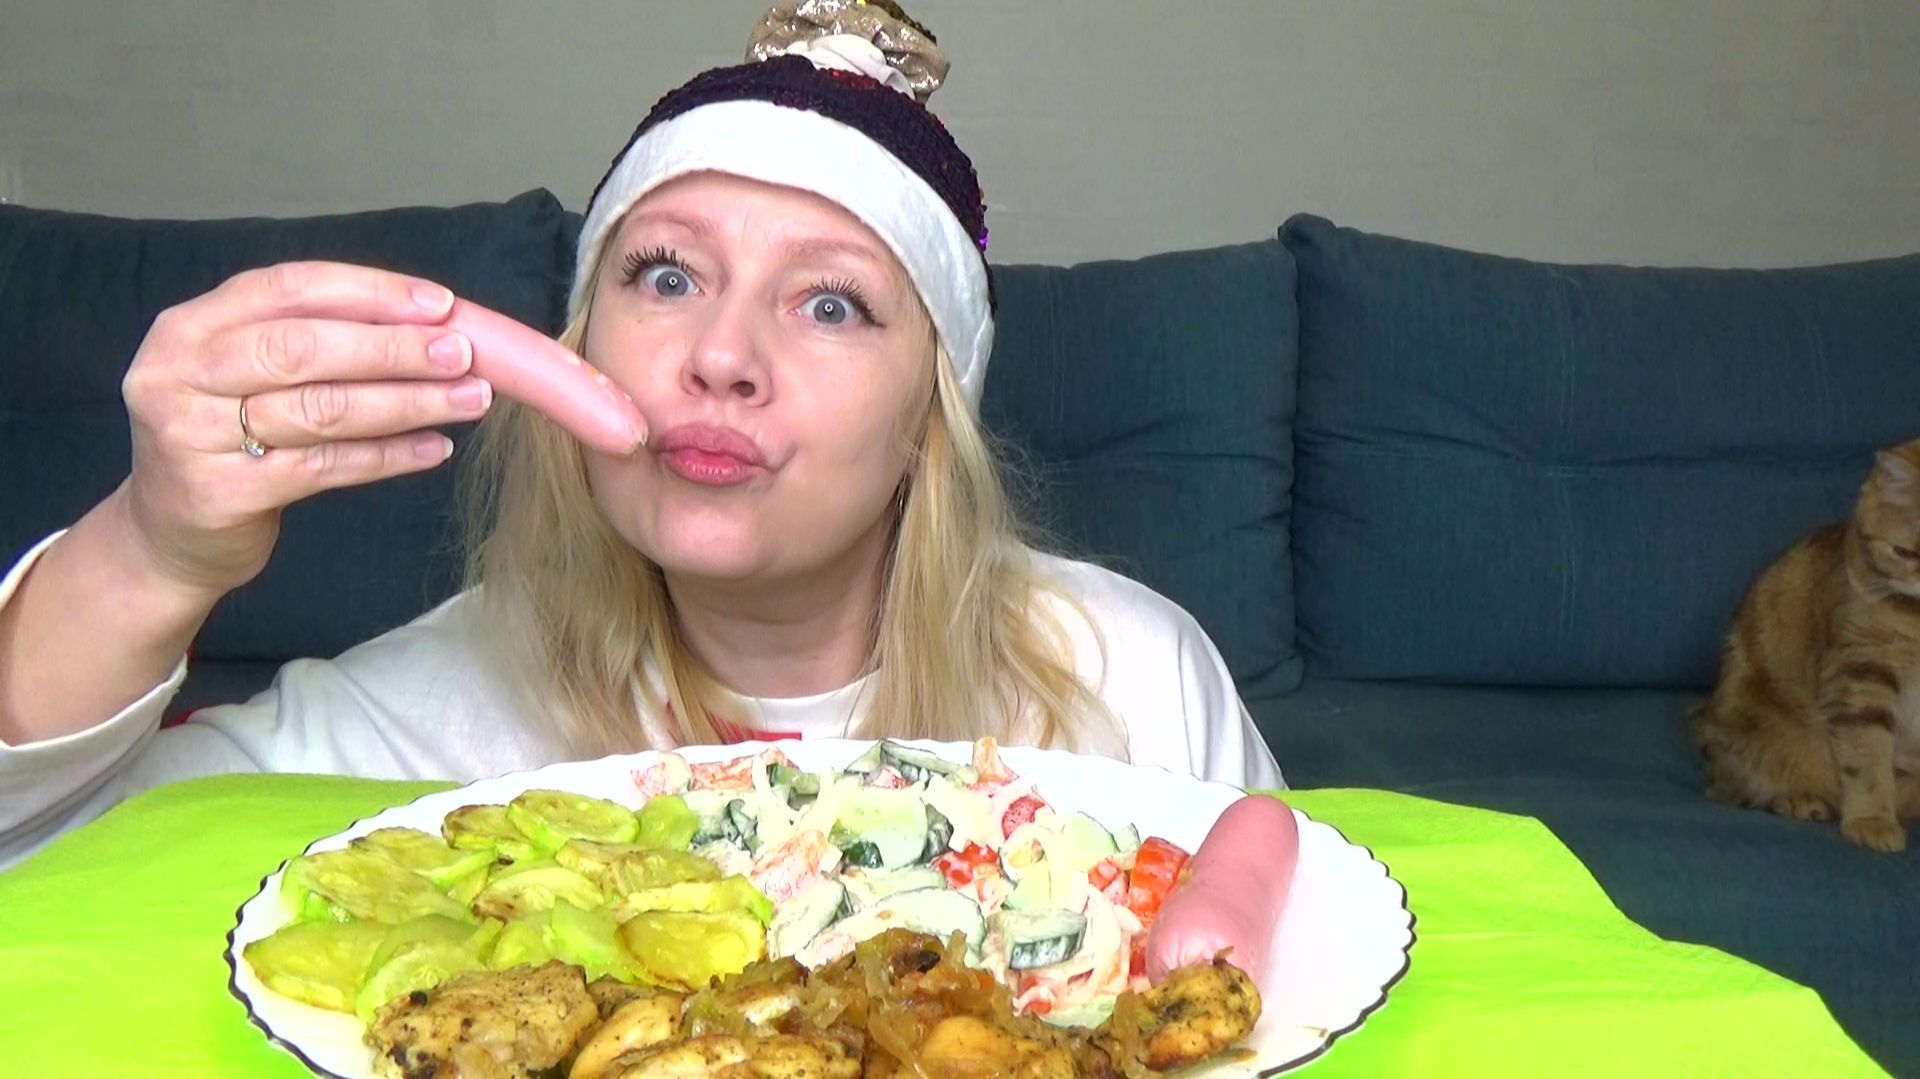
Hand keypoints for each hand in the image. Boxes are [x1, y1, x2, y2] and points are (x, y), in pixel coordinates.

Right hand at [116, 260, 490, 596]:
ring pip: (321, 409)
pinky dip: (387, 456)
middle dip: (394, 348)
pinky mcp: (222, 494)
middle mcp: (180, 374)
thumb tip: (428, 319)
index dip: (369, 293)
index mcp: (190, 326)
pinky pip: (325, 467)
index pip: (289, 289)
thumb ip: (313, 338)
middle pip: (303, 348)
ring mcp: (193, 436)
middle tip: (463, 354)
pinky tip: (434, 448)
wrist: (168, 535)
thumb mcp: (246, 374)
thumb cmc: (226, 438)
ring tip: (470, 399)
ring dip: (408, 402)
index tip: (439, 304)